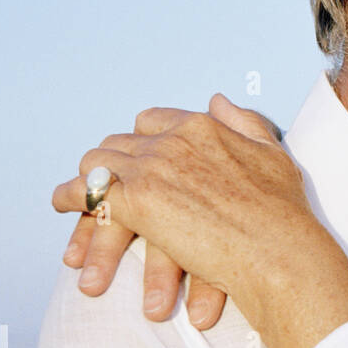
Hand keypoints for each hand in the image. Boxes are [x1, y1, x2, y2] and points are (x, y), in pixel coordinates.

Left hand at [52, 94, 347, 347]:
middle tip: (104, 177)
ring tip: (75, 192)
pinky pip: (85, 192)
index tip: (138, 152)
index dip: (140, 137)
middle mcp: (173, 141)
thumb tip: (216, 99)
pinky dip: (69, 197)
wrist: (278, 249)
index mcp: (203, 127)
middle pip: (121, 140)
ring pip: (98, 161)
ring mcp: (152, 169)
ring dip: (86, 177)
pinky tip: (63, 206)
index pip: (153, 120)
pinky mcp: (137, 202)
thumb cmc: (283, 211)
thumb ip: (243, 122)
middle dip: (110, 158)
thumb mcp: (272, 154)